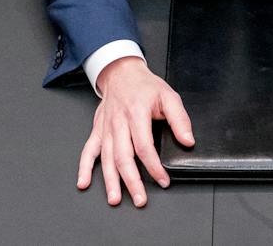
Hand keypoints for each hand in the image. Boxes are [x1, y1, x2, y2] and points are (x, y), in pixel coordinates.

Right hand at [78, 56, 193, 207]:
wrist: (121, 73)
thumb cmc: (145, 86)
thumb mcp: (168, 96)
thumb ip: (179, 119)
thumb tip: (188, 141)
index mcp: (137, 113)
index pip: (144, 146)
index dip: (154, 166)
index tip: (163, 180)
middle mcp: (119, 123)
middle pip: (124, 157)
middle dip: (131, 181)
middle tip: (140, 199)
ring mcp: (106, 128)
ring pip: (107, 158)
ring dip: (110, 181)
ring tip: (115, 198)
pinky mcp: (97, 131)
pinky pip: (88, 150)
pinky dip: (84, 167)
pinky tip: (84, 182)